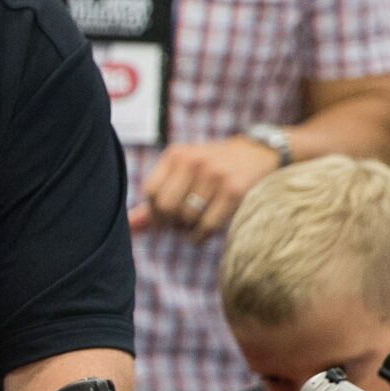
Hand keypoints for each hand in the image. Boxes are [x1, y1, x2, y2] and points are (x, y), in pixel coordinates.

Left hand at [130, 137, 282, 239]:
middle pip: (165, 207)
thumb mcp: (184, 174)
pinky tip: (205, 232)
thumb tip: (128, 227)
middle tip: (182, 224)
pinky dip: (202, 236)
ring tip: (196, 225)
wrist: (261, 154)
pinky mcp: (234, 189)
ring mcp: (214, 174)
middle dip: (171, 223)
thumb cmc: (214, 169)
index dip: (156, 212)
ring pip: (187, 218)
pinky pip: (207, 225)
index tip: (168, 217)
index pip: (150, 193)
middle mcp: (193, 161)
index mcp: (176, 155)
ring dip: (188, 231)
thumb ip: (156, 199)